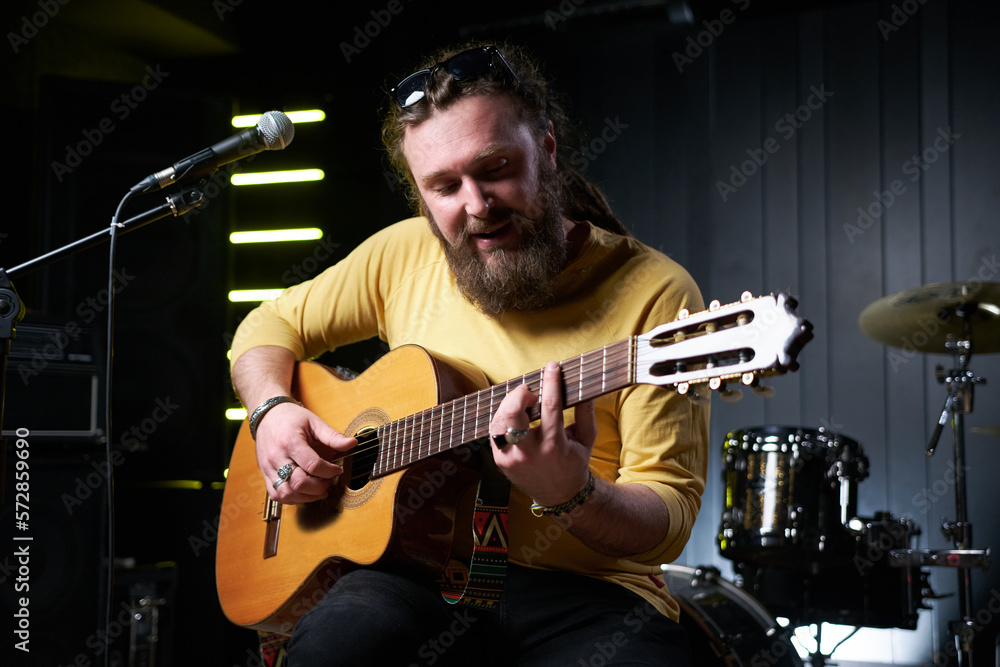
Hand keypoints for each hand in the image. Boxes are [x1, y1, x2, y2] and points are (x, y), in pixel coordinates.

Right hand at [255, 402, 356, 503]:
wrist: (267, 416)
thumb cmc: (291, 418)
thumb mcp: (314, 422)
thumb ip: (333, 436)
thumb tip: (352, 443)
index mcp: (290, 442)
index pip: (312, 465)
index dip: (329, 471)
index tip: (337, 470)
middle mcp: (277, 457)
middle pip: (299, 483)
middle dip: (319, 487)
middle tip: (328, 481)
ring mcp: (269, 467)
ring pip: (287, 493)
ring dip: (306, 497)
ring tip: (319, 489)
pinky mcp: (265, 474)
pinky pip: (277, 495)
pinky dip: (292, 498)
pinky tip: (304, 491)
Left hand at [489, 362, 595, 505]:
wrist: (559, 495)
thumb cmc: (574, 462)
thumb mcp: (587, 439)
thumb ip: (586, 412)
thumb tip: (585, 387)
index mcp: (554, 445)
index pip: (550, 406)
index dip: (550, 382)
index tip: (552, 367)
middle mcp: (530, 453)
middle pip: (512, 414)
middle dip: (519, 395)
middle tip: (530, 392)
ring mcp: (511, 458)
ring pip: (499, 422)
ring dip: (508, 405)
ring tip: (523, 403)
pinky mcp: (500, 461)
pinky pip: (495, 432)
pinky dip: (502, 419)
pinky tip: (514, 415)